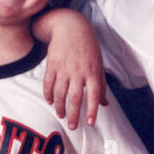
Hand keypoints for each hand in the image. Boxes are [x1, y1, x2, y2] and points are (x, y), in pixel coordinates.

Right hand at [41, 11, 106, 128]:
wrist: (70, 27)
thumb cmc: (88, 47)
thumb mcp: (99, 64)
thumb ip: (101, 85)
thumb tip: (105, 104)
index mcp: (92, 72)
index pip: (94, 95)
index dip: (92, 110)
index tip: (89, 122)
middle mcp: (78, 72)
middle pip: (74, 98)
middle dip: (73, 114)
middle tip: (72, 126)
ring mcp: (64, 68)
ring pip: (60, 93)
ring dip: (60, 107)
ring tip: (61, 115)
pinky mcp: (52, 65)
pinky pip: (48, 84)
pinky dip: (48, 94)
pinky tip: (50, 102)